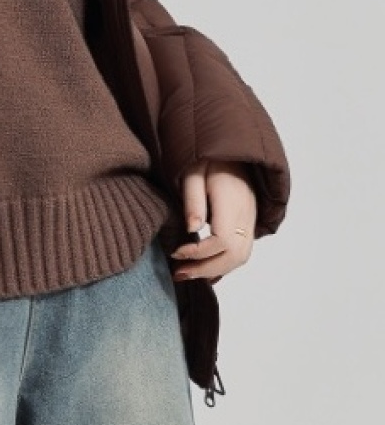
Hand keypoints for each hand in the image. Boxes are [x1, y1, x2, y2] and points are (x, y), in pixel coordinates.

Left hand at [171, 158, 257, 284]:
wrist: (232, 149)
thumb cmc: (209, 158)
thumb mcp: (194, 171)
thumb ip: (193, 199)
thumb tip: (191, 228)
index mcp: (233, 203)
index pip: (222, 241)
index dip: (199, 252)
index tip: (175, 252)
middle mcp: (247, 216)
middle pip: (235, 256)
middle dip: (206, 270)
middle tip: (178, 273)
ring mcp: (250, 221)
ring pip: (241, 257)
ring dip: (214, 271)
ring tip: (186, 274)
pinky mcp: (247, 223)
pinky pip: (242, 252)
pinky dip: (224, 265)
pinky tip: (205, 273)